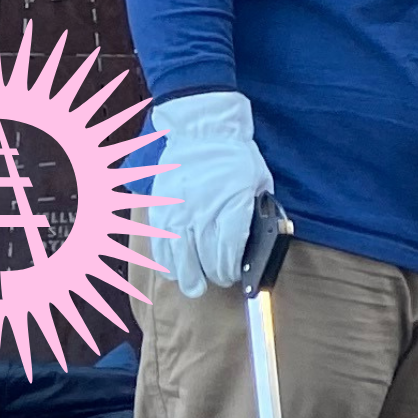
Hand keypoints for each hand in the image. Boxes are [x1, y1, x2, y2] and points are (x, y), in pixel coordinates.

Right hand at [144, 92, 274, 297]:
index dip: (231, 270)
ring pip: (178, 256)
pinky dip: (165, 260)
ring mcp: (177, 211)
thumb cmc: (235, 158)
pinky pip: (159, 243)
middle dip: (213, 275)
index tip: (235, 274)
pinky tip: (173, 270)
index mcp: (230, 206)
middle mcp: (201, 212)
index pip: (228, 252)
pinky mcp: (159, 208)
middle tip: (218, 280)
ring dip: (187, 275)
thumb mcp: (259, 184)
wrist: (202, 131)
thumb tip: (255, 241)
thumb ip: (256, 213)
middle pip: (203, 259)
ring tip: (194, 285)